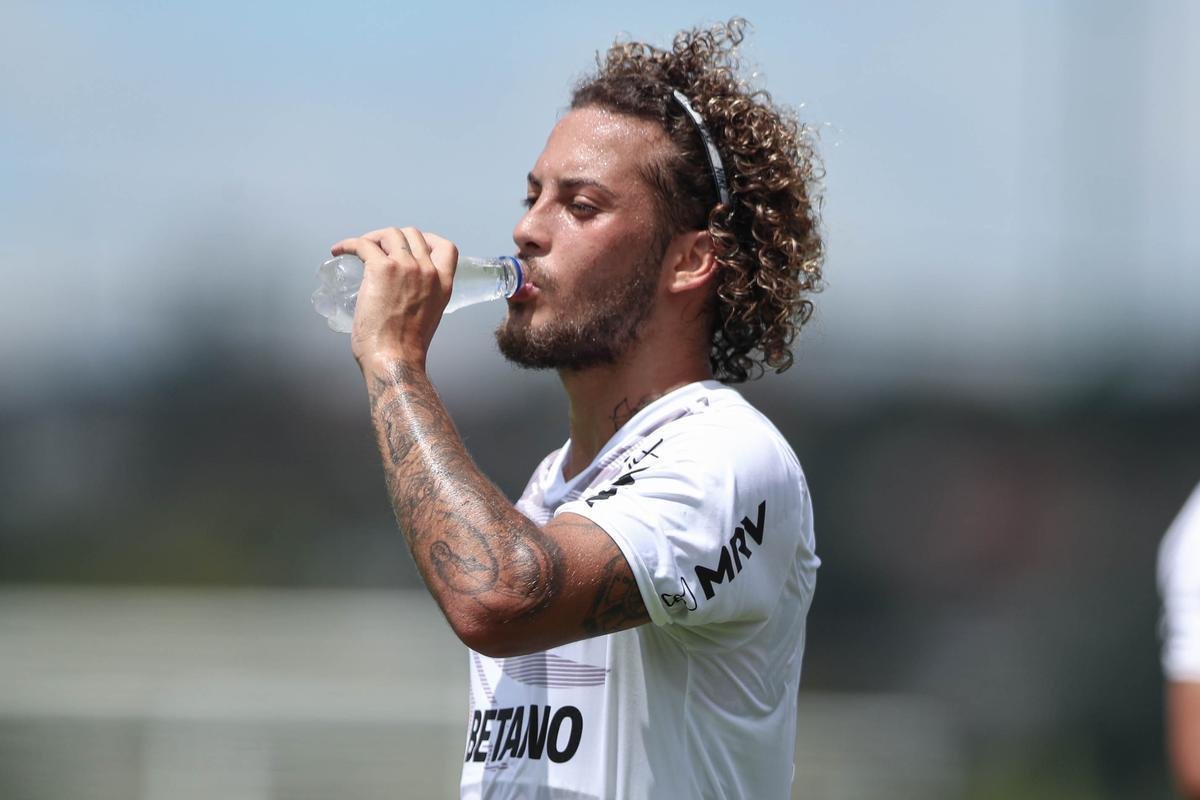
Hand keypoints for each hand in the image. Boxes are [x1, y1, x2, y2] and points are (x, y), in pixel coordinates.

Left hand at [331, 227, 458, 368]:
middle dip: (394, 238)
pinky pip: (363, 244)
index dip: (428, 239)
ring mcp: (405, 267)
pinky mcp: (380, 269)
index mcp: (443, 284)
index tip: (413, 243)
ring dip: (373, 238)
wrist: (395, 358)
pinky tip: (340, 250)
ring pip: (389, 234)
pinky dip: (349, 244)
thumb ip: (422, 296)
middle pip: (412, 234)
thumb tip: (402, 291)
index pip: (446, 248)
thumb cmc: (406, 347)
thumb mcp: (428, 315)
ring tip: (360, 249)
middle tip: (377, 248)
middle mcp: (427, 271)